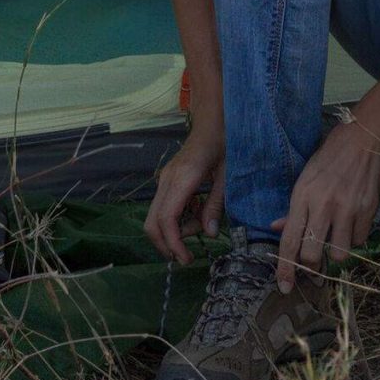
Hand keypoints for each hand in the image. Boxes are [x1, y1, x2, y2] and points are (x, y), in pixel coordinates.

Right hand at [146, 121, 225, 265]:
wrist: (214, 121)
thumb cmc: (225, 143)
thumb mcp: (227, 177)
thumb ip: (216, 205)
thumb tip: (208, 235)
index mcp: (182, 179)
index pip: (167, 219)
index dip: (173, 244)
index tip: (186, 259)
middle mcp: (167, 180)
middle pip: (152, 222)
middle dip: (166, 244)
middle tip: (188, 256)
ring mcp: (164, 179)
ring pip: (156, 216)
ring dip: (175, 231)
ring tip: (202, 224)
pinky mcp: (167, 180)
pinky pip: (164, 206)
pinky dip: (177, 218)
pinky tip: (197, 211)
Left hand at [271, 117, 379, 290]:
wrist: (366, 137)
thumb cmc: (331, 156)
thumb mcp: (306, 177)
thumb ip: (293, 208)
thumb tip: (277, 228)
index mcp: (302, 196)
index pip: (289, 241)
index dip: (285, 268)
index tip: (285, 287)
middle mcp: (323, 206)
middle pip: (313, 255)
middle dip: (313, 266)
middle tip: (314, 263)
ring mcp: (347, 210)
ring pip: (340, 255)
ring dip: (337, 253)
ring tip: (337, 238)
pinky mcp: (368, 211)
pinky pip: (360, 241)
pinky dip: (355, 238)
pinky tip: (353, 222)